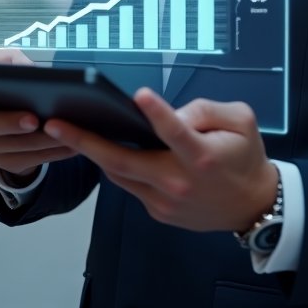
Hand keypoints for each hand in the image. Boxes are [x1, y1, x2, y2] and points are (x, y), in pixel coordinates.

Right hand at [0, 48, 74, 178]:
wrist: (11, 109)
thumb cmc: (11, 84)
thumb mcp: (8, 66)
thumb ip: (10, 60)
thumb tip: (21, 67)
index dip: (7, 121)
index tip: (33, 117)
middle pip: (1, 141)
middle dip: (31, 136)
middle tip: (56, 129)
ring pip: (21, 152)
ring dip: (48, 145)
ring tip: (72, 136)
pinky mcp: (9, 163)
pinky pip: (33, 161)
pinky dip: (54, 154)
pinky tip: (73, 145)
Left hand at [44, 88, 276, 232]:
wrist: (253, 206)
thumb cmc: (246, 157)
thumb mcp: (240, 121)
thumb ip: (205, 110)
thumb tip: (168, 113)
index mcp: (201, 156)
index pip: (176, 132)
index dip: (159, 114)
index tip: (140, 96)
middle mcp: (179, 181)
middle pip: (124, 161)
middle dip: (85, 142)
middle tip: (54, 125)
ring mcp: (165, 200)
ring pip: (118, 174)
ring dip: (90, 153)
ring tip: (62, 132)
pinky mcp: (158, 211)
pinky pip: (130, 184)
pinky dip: (114, 165)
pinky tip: (97, 148)